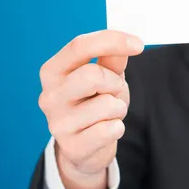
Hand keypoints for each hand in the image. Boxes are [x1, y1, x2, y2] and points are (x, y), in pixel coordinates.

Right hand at [38, 30, 143, 188]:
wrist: (86, 147)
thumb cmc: (94, 103)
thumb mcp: (104, 76)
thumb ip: (112, 58)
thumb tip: (127, 44)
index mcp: (52, 72)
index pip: (79, 46)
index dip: (112, 41)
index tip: (139, 45)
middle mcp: (49, 96)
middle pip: (92, 75)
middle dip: (114, 83)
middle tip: (114, 92)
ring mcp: (58, 124)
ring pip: (106, 104)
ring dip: (118, 108)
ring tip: (108, 114)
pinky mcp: (72, 147)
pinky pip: (110, 129)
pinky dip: (118, 127)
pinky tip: (107, 130)